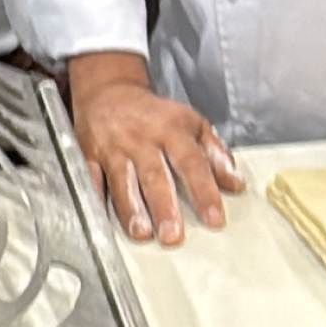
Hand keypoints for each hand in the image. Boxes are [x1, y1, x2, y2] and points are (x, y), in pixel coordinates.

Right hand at [69, 52, 244, 245]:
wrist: (109, 90)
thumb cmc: (154, 114)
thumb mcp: (191, 123)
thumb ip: (215, 154)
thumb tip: (236, 184)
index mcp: (171, 130)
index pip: (192, 162)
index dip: (204, 191)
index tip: (214, 218)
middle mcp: (142, 139)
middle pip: (154, 176)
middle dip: (164, 207)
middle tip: (173, 236)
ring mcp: (113, 148)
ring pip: (123, 182)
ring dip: (131, 210)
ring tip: (141, 233)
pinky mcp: (89, 155)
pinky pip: (92, 179)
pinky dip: (97, 199)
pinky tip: (103, 220)